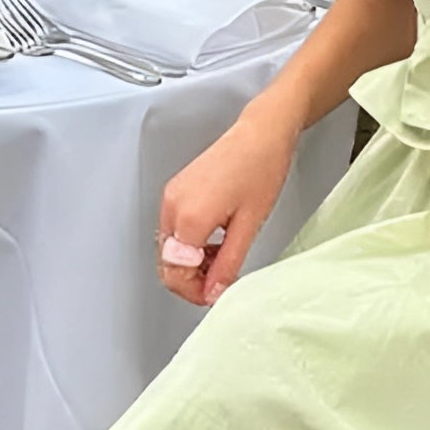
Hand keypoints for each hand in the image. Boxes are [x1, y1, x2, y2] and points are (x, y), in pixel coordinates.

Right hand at [157, 113, 297, 307]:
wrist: (262, 133)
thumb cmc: (262, 168)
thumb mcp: (250, 225)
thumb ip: (228, 263)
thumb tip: (215, 292)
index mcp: (189, 217)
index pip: (176, 272)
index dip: (194, 292)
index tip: (215, 296)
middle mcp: (173, 205)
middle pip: (167, 262)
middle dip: (191, 280)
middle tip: (220, 283)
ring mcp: (172, 195)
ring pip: (169, 247)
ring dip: (191, 262)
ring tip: (223, 260)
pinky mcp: (176, 189)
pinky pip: (173, 228)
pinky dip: (189, 243)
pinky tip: (214, 242)